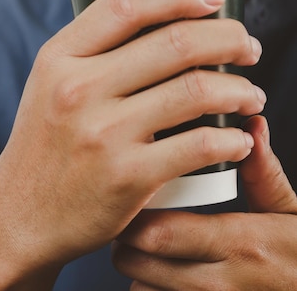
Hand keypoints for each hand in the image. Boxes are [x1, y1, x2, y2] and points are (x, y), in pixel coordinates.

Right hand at [0, 0, 263, 289]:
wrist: (19, 216)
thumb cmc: (43, 149)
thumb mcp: (46, 88)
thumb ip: (89, 54)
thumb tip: (160, 24)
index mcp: (58, 59)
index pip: (127, 4)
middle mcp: (77, 89)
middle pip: (175, 42)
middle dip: (228, 37)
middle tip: (246, 47)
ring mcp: (103, 133)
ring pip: (197, 90)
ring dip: (241, 89)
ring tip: (250, 95)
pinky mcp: (127, 176)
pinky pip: (200, 145)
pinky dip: (233, 140)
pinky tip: (237, 141)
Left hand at [112, 115, 296, 289]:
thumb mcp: (288, 213)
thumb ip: (264, 174)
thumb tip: (253, 129)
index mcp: (238, 243)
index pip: (160, 230)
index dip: (135, 213)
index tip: (134, 194)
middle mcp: (218, 281)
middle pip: (138, 260)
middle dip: (124, 237)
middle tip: (128, 218)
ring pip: (140, 285)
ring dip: (134, 264)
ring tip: (143, 244)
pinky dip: (148, 286)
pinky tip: (161, 269)